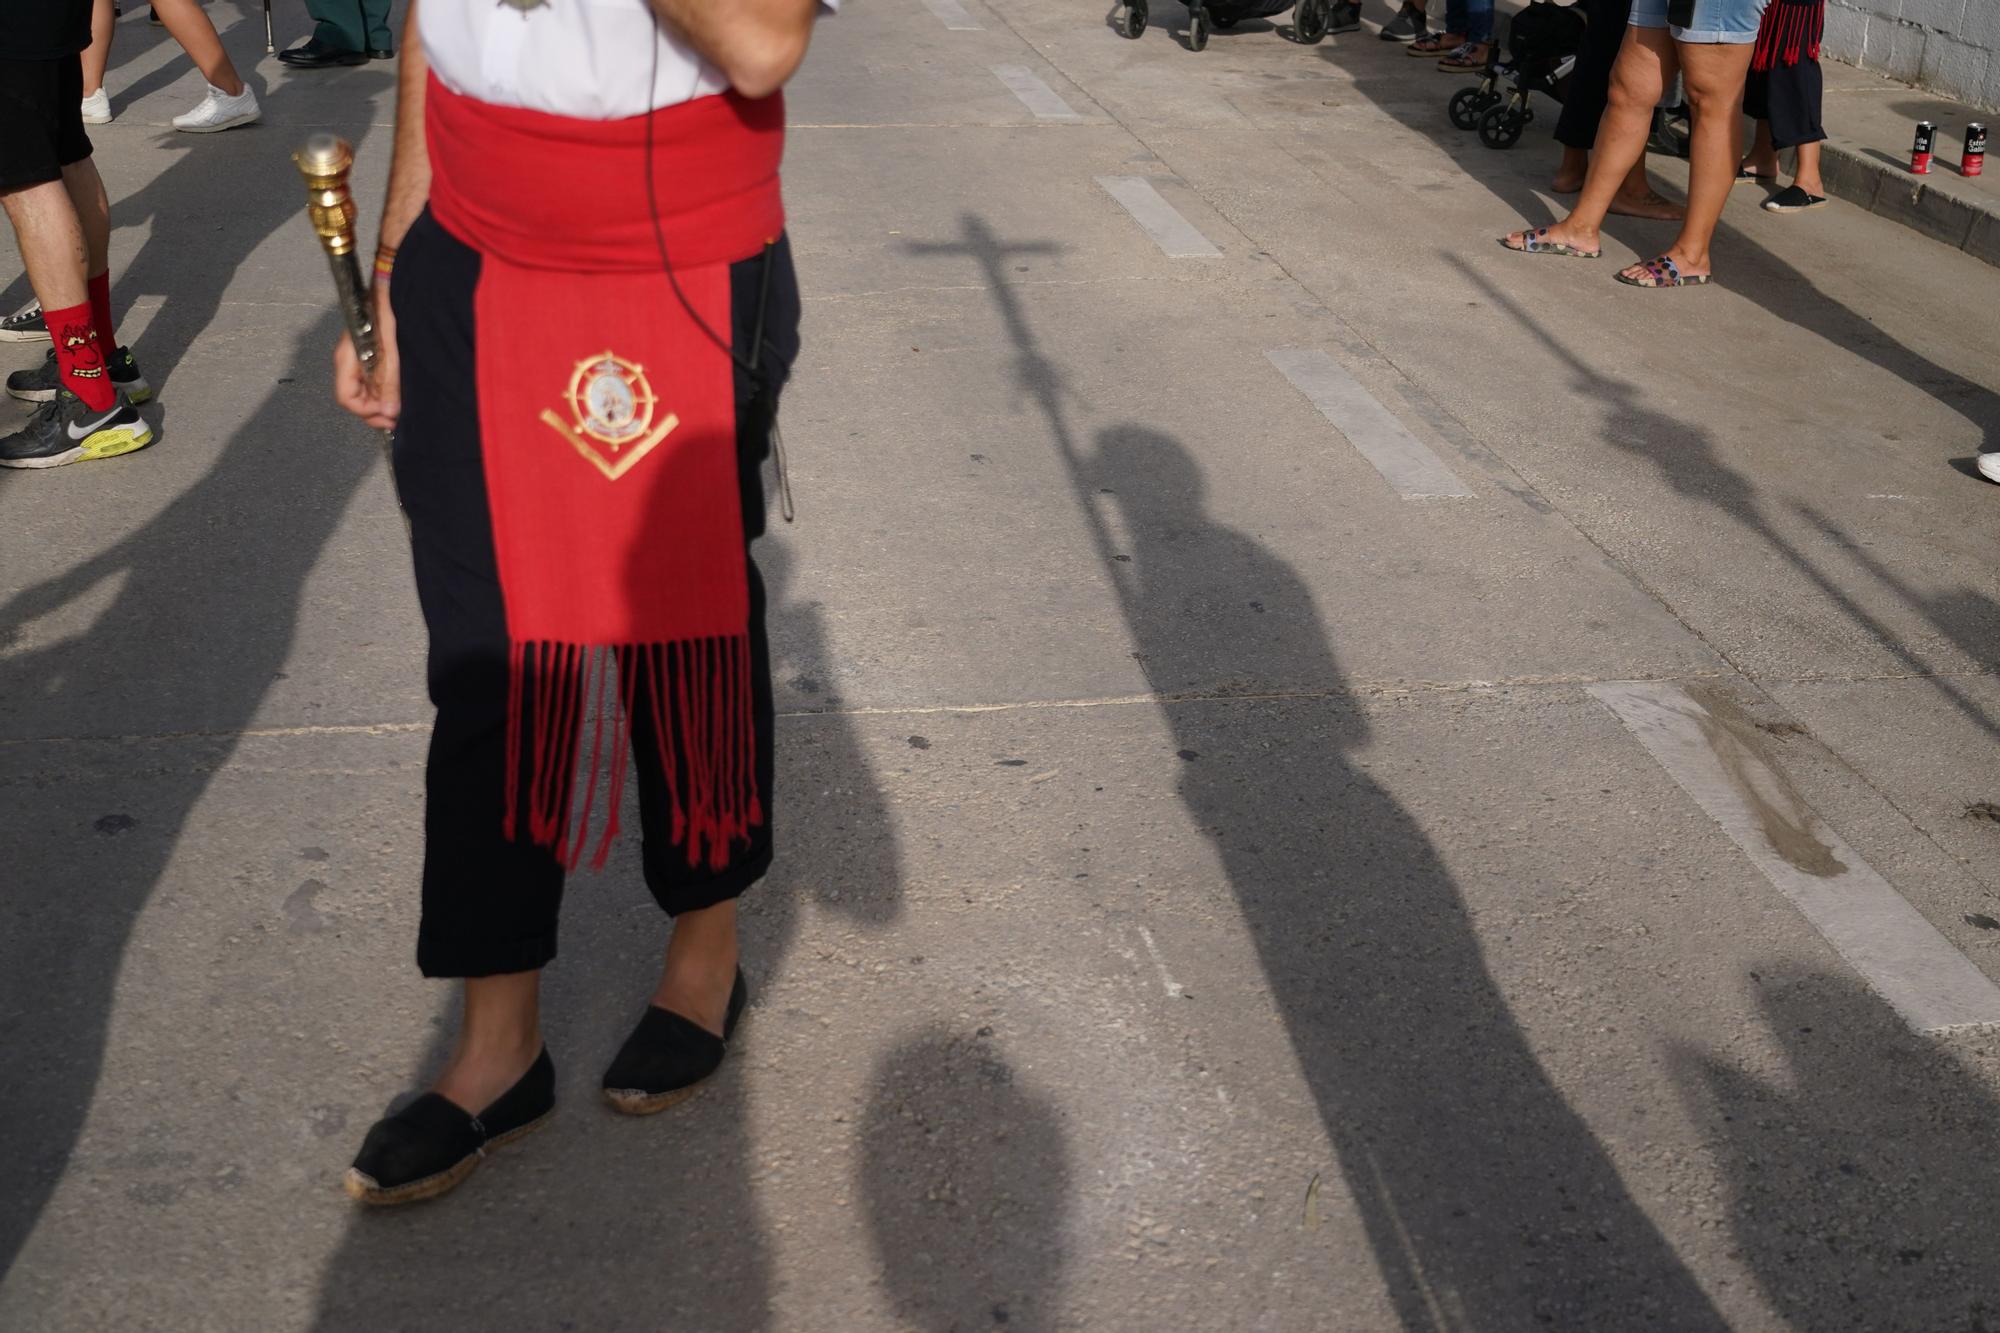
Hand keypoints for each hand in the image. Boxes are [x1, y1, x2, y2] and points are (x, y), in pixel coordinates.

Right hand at [333, 282, 400, 430]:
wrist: (393, 282)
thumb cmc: (389, 308)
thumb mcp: (393, 350)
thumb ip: (390, 381)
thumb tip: (389, 411)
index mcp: (347, 358)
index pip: (346, 398)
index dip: (367, 412)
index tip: (389, 416)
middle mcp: (349, 360)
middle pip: (355, 397)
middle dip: (375, 410)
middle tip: (397, 417)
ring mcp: (360, 357)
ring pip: (365, 390)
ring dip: (382, 401)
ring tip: (401, 406)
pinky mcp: (371, 353)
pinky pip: (373, 379)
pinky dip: (385, 389)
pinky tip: (399, 391)